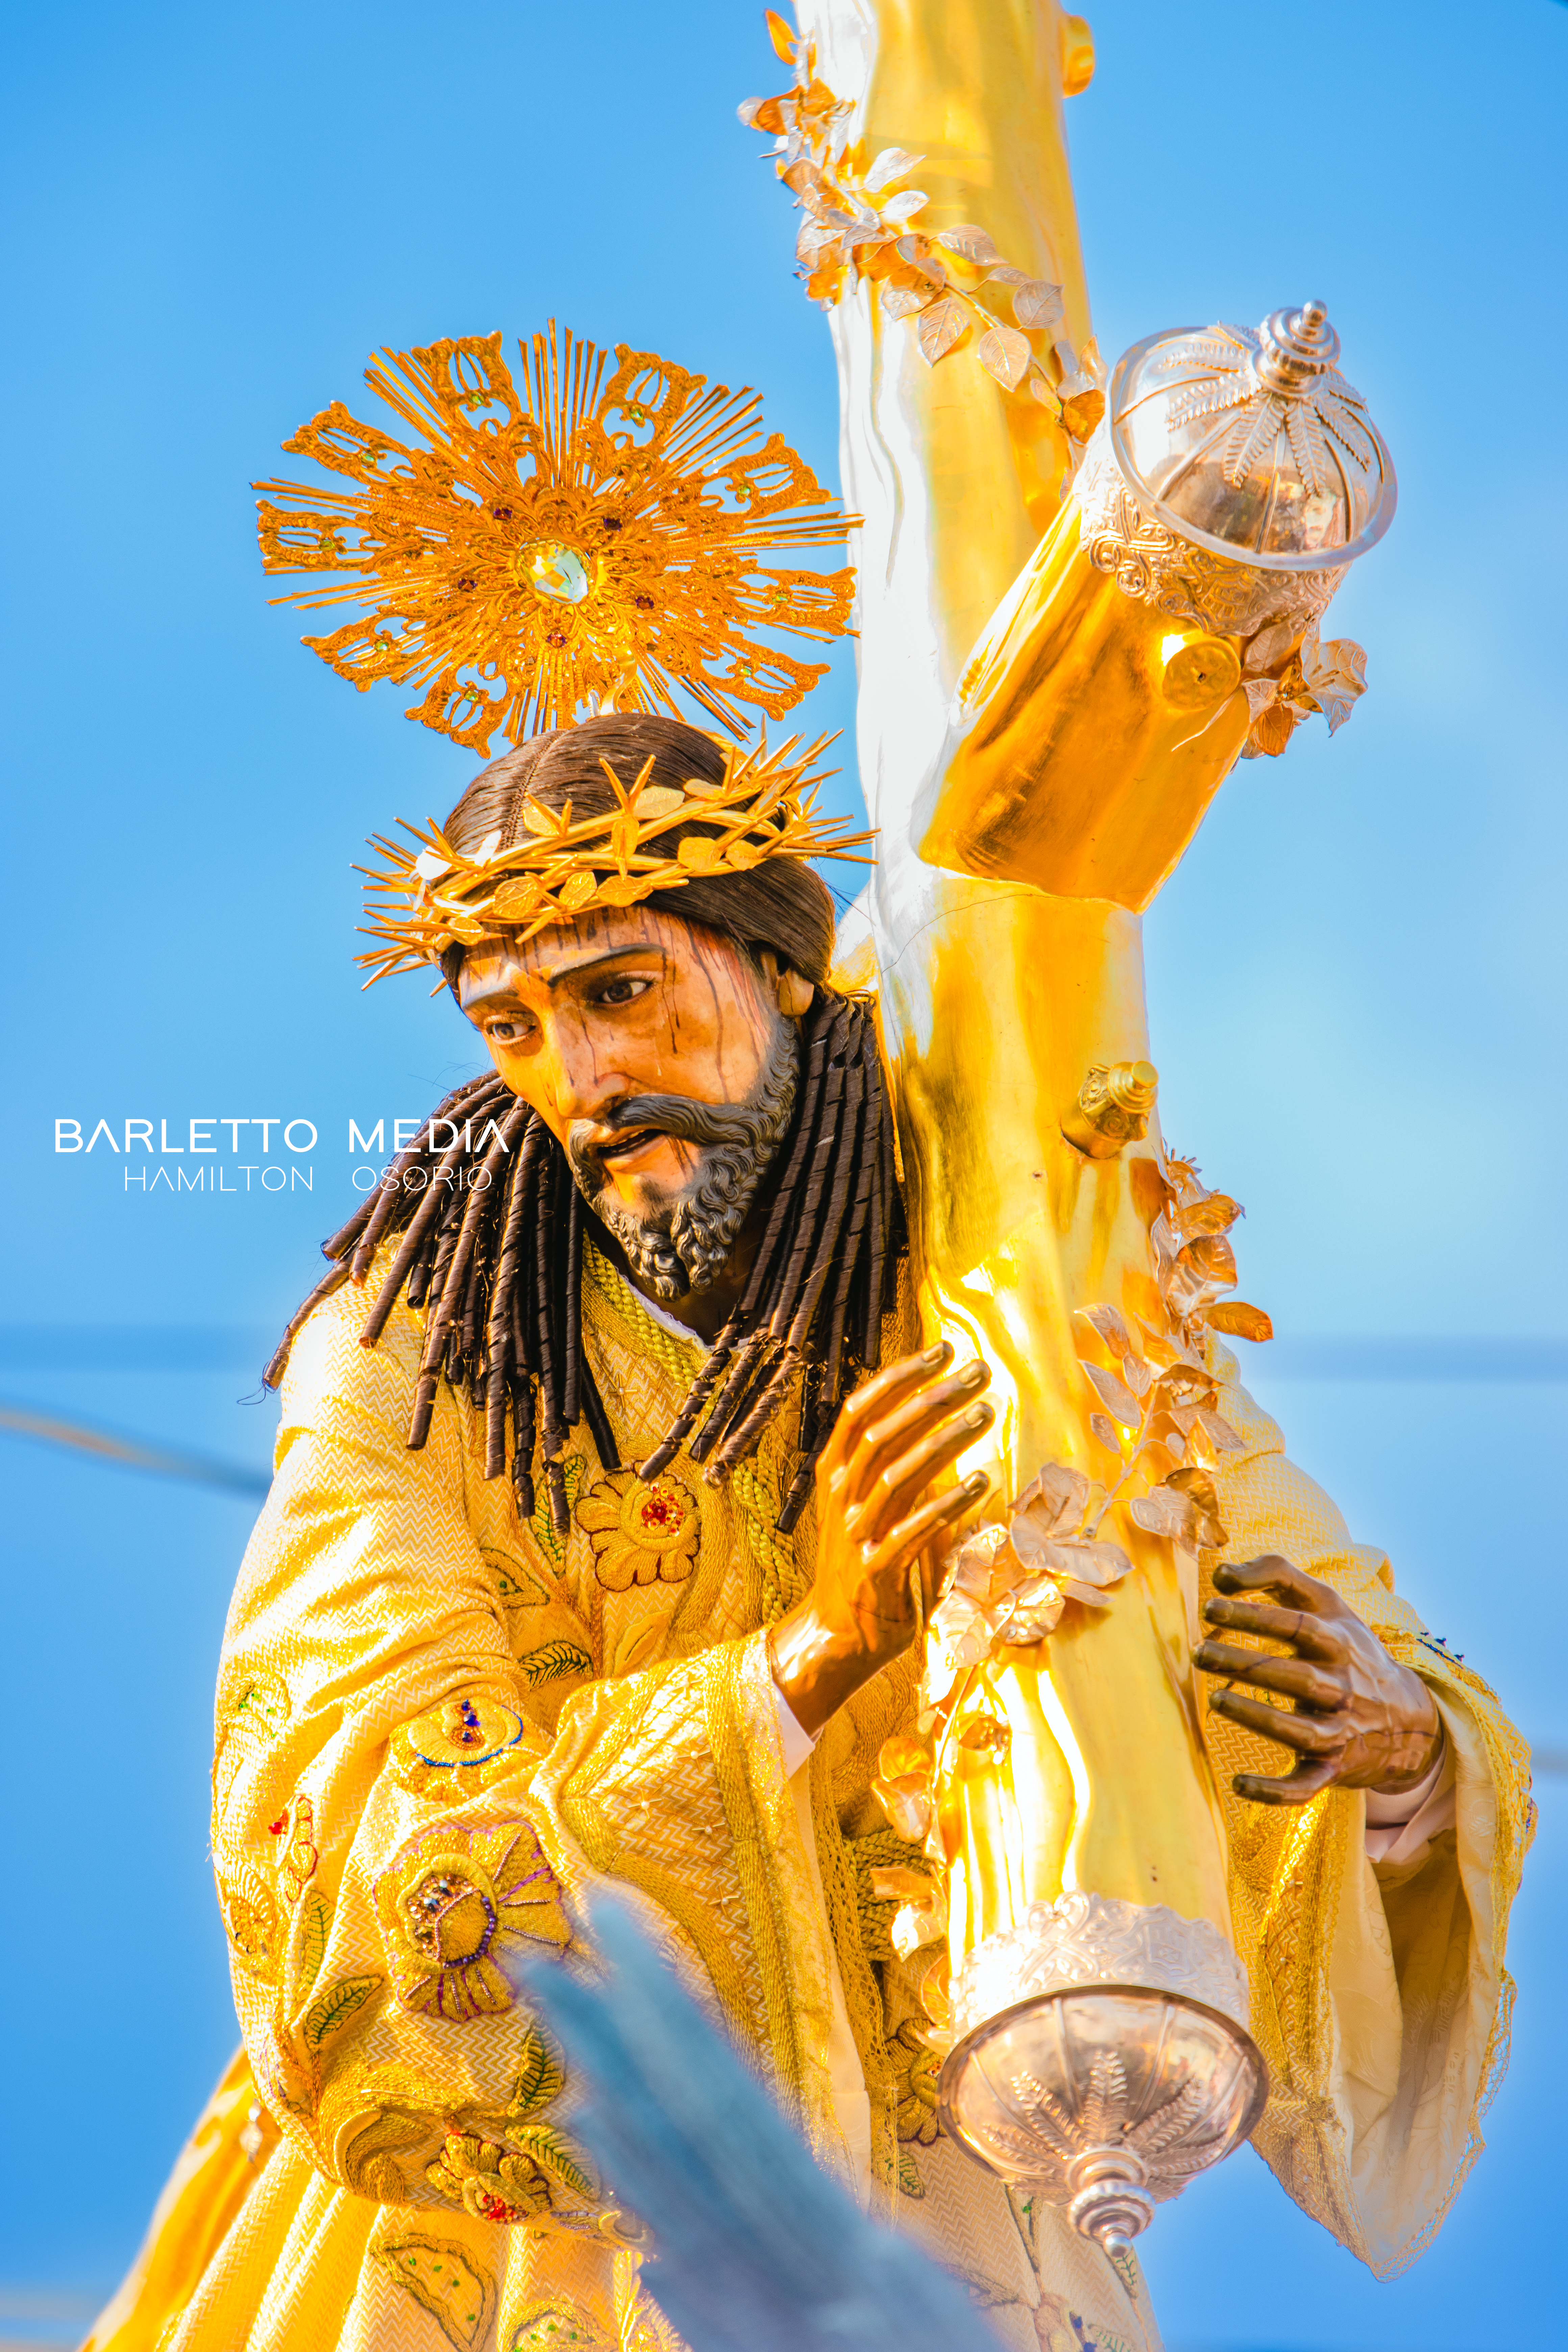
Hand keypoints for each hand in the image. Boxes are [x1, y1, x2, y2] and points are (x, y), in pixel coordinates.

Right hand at [769, 1341, 992, 1735]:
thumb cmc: (862, 1559)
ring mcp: (855, 1534)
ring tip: (986, 1413)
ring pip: (898, 1474)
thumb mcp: (865, 1503)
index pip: (859, 1409)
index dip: (900, 1376)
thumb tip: (936, 1413)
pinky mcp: (877, 1571)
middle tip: (978, 1373)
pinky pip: (914, 1530)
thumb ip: (891, 1461)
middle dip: (932, 1397)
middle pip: (882, 1432)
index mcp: (832, 1473)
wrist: (835, 1634)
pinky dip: (948, 1504)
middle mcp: (839, 1497)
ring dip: (945, 1440)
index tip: (942, 1350)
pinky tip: (982, 1481)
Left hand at [1194, 1554, 1441, 1805]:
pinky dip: (1275, 1791)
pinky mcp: (1332, 1768)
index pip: (1297, 1625)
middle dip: (1246, 1665)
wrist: (1406, 1715)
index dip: (1253, 1615)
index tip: (1211, 1606)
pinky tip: (1239, 1784)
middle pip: (1295, 1676)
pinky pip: (1305, 1787)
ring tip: (1216, 1699)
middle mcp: (1343, 1687)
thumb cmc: (1348, 1648)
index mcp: (1339, 1643)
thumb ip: (1276, 1573)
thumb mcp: (1325, 1602)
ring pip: (1300, 1731)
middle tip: (1200, 1653)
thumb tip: (1220, 1572)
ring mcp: (1340, 1731)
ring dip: (1257, 1718)